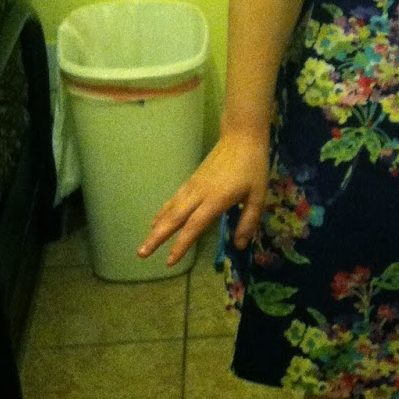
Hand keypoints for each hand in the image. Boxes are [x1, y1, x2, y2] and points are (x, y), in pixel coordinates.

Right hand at [138, 128, 269, 268]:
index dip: (181, 244)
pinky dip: (163, 211)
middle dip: (157, 237)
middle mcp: (199, 194)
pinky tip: (157, 220)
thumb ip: (248, 221)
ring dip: (156, 226)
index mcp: (215, 200)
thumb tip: (240, 245)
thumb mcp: (258, 195)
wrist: (241, 137)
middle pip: (174, 219)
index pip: (194, 226)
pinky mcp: (192, 180)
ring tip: (145, 243)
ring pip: (170, 208)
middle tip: (141, 254)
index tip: (169, 261)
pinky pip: (174, 199)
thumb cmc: (252, 166)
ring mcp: (193, 185)